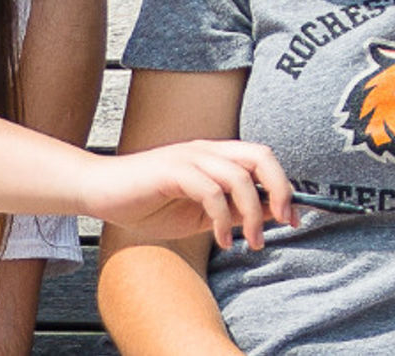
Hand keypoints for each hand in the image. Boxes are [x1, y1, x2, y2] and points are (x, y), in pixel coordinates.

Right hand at [83, 139, 297, 248]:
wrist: (101, 192)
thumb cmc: (149, 204)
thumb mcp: (200, 214)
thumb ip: (231, 211)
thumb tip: (267, 216)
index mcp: (217, 156)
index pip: (262, 159)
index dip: (284, 186)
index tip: (293, 218)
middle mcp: (208, 150)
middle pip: (260, 156)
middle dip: (280, 189)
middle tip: (283, 222)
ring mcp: (190, 157)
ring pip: (239, 177)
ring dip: (253, 214)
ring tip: (252, 243)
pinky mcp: (172, 171)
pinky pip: (210, 191)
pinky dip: (223, 219)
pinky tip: (221, 240)